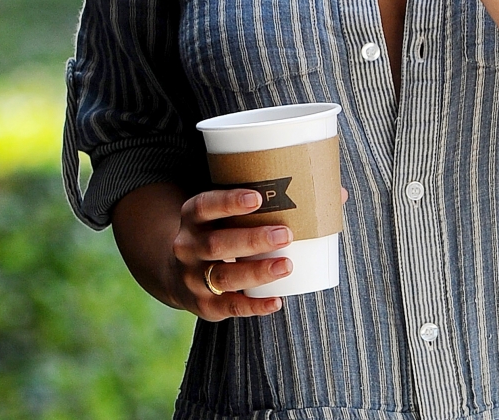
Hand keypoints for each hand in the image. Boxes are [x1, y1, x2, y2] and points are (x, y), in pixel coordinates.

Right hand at [169, 187, 294, 318]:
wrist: (179, 273)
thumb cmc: (217, 232)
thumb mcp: (219, 214)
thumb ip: (251, 203)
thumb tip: (319, 191)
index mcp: (191, 218)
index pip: (204, 206)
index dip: (229, 202)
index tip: (258, 198)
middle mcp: (187, 248)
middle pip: (216, 244)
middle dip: (252, 240)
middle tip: (286, 234)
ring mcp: (192, 279)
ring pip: (223, 276)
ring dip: (257, 271)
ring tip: (286, 265)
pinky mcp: (203, 305)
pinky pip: (228, 307)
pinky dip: (253, 306)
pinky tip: (276, 301)